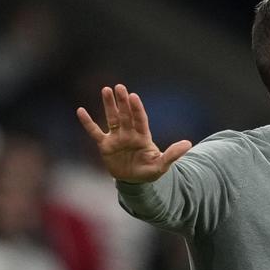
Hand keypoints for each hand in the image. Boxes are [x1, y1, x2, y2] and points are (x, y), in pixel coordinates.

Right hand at [75, 83, 192, 183]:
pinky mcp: (105, 145)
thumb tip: (188, 143)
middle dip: (122, 102)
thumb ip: (173, 154)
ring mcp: (116, 138)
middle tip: (119, 87)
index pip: (140, 119)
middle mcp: (129, 133)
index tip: (133, 97)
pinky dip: (88, 123)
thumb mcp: (162, 165)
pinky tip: (80, 110)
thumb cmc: (149, 171)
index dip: (136, 108)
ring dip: (109, 105)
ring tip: (106, 89)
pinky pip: (94, 132)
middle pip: (125, 115)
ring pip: (111, 118)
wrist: (134, 182)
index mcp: (143, 136)